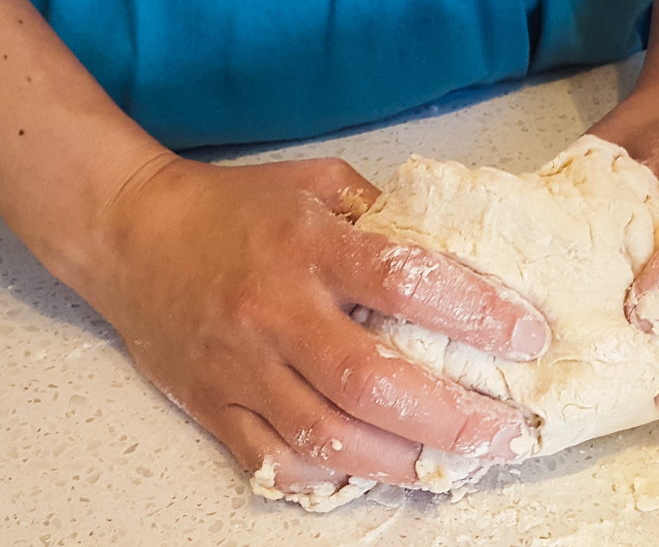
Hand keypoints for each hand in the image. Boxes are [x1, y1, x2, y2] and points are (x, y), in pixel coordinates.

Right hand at [78, 155, 549, 493]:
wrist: (129, 233)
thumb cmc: (230, 205)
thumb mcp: (314, 184)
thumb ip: (380, 212)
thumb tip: (450, 245)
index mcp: (308, 246)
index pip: (404, 280)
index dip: (474, 311)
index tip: (528, 335)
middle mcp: (276, 311)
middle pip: (372, 381)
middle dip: (450, 415)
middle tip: (507, 432)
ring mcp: (242, 366)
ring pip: (328, 435)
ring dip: (403, 461)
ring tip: (459, 467)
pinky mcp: (214, 404)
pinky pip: (273, 459)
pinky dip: (328, 474)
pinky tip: (374, 472)